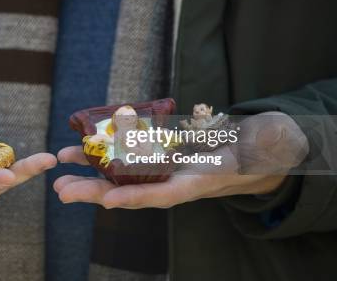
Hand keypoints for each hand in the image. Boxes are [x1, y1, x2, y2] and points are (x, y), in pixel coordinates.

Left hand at [54, 112, 307, 208]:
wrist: (243, 154)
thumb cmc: (254, 149)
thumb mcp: (266, 143)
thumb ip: (268, 140)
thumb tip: (276, 133)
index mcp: (196, 182)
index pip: (165, 195)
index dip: (138, 198)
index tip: (110, 202)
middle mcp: (172, 181)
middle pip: (129, 190)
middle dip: (95, 192)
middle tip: (62, 191)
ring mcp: (160, 171)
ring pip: (119, 176)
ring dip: (88, 174)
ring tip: (60, 167)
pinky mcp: (152, 158)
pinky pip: (122, 159)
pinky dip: (99, 156)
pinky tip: (78, 150)